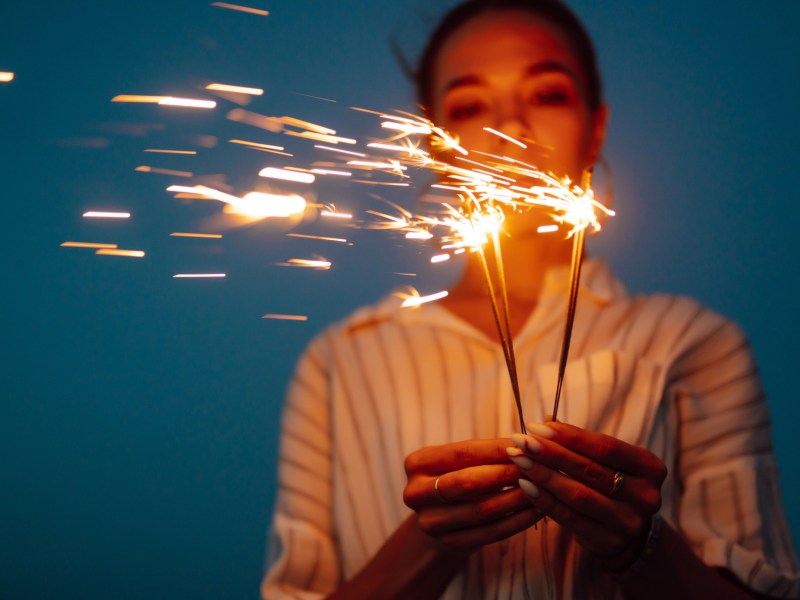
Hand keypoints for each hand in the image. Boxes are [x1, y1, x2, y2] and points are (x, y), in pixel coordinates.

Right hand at [403, 438, 541, 554]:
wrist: (439, 519)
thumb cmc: (457, 478)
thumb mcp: (460, 460)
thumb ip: (487, 451)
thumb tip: (529, 440)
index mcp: (417, 463)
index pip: (462, 453)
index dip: (497, 449)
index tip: (528, 444)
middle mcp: (416, 493)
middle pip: (469, 482)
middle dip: (507, 473)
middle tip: (537, 466)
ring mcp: (430, 522)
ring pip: (483, 510)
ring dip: (518, 498)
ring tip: (542, 487)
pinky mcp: (448, 543)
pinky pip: (491, 532)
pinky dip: (518, 521)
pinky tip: (536, 510)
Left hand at [508, 421, 666, 570]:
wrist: (629, 535)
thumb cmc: (611, 484)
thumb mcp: (606, 461)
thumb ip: (580, 442)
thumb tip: (545, 421)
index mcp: (650, 467)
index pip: (605, 446)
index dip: (569, 436)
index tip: (536, 427)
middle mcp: (646, 496)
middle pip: (590, 469)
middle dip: (550, 453)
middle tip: (520, 441)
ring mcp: (629, 522)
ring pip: (578, 494)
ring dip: (543, 475)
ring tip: (518, 460)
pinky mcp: (608, 541)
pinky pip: (570, 518)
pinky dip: (544, 500)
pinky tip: (525, 485)